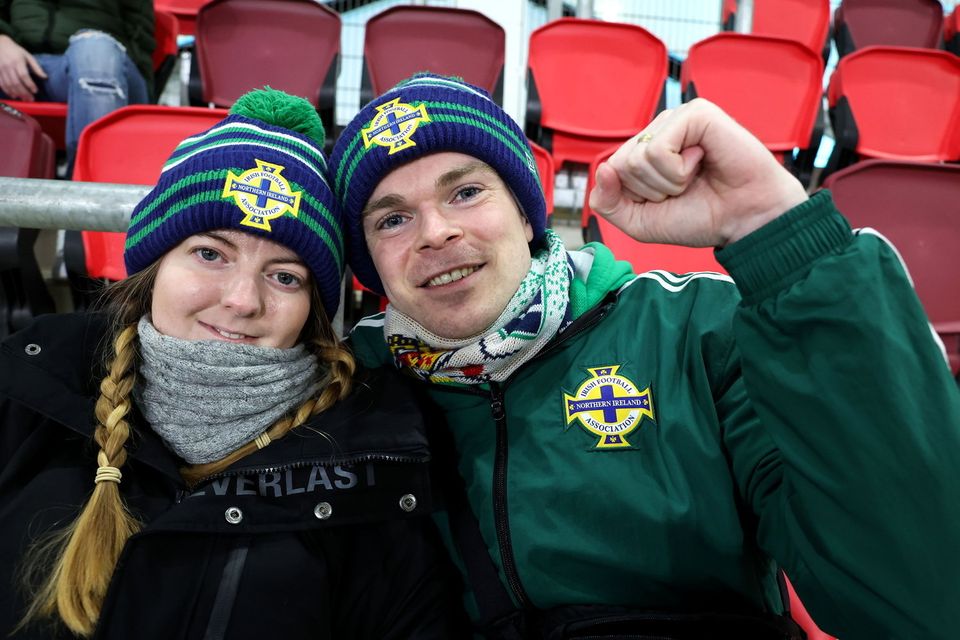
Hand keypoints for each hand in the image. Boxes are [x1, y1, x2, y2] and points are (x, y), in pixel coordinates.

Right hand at [0, 34, 46, 100]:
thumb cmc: (16, 51)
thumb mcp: (28, 56)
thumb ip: (36, 67)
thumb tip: (45, 77)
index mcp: (17, 61)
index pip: (24, 75)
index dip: (30, 85)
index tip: (35, 91)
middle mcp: (8, 65)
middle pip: (16, 82)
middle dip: (24, 92)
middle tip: (31, 99)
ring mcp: (0, 69)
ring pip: (8, 85)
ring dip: (17, 94)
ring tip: (24, 99)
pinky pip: (1, 84)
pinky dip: (8, 91)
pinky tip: (14, 95)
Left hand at [587, 98, 807, 247]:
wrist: (744, 220)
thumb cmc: (699, 217)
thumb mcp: (640, 223)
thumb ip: (608, 203)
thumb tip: (602, 170)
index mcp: (643, 151)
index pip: (610, 172)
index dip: (635, 198)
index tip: (667, 200)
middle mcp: (658, 131)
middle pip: (620, 165)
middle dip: (650, 191)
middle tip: (683, 189)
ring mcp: (676, 120)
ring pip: (637, 159)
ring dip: (667, 182)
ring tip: (694, 177)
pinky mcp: (694, 113)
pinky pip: (657, 149)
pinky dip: (677, 170)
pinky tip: (702, 161)